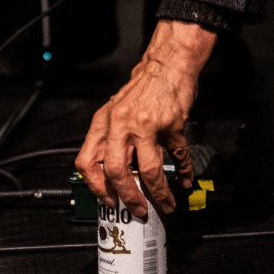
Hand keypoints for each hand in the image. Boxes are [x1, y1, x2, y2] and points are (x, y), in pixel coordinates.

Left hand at [75, 20, 217, 215]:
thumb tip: (113, 178)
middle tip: (138, 209)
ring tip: (166, 204)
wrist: (167, 64)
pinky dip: (183, 173)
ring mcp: (147, 125)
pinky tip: (185, 182)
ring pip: (148, 170)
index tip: (107, 200)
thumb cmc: (143, 89)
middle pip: (117, 171)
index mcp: (103, 123)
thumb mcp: (116, 112)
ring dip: (158, 193)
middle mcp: (121, 124)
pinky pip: (178, 157)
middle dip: (128, 197)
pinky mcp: (171, 125)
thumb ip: (112, 140)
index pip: (88, 161)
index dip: (96, 186)